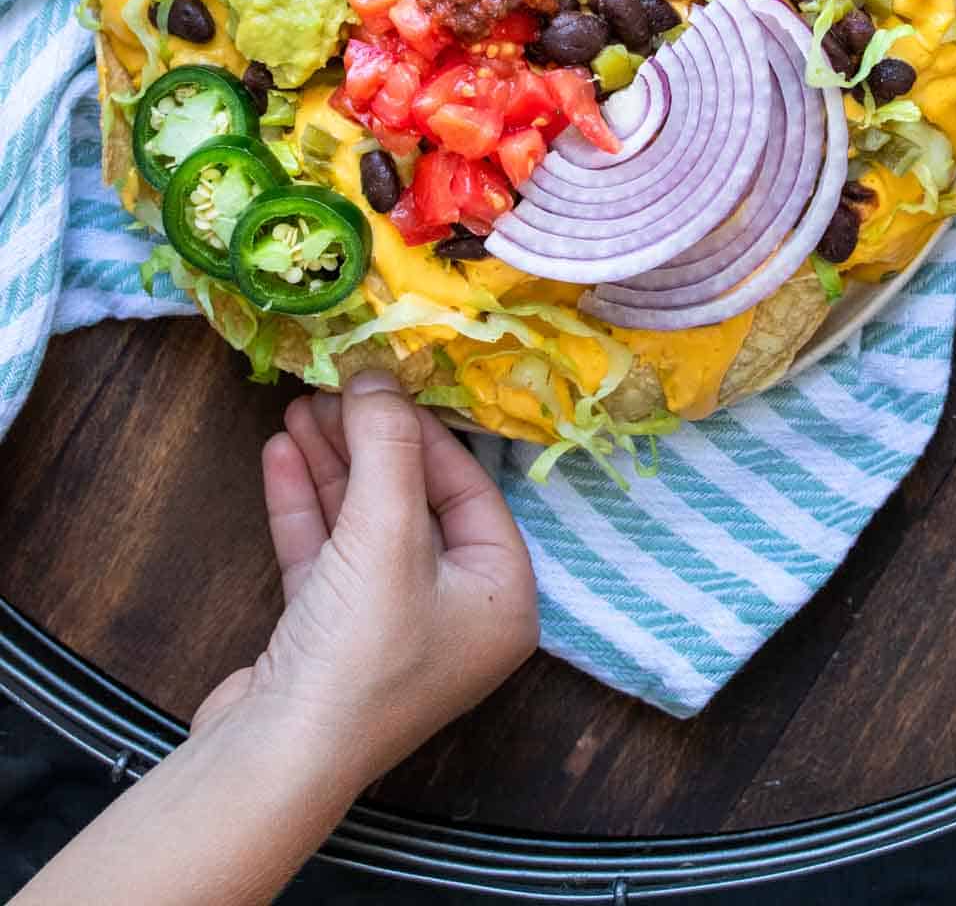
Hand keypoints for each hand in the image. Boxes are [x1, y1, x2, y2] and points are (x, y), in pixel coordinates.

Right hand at [193, 372, 537, 792]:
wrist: (274, 761)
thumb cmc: (359, 652)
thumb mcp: (387, 532)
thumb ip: (388, 447)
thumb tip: (379, 376)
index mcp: (499, 597)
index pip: (471, 489)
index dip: (425, 432)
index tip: (385, 382)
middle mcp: (454, 613)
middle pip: (414, 501)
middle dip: (370, 443)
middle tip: (333, 388)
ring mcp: (390, 627)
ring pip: (365, 523)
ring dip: (333, 464)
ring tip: (299, 407)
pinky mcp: (332, 636)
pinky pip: (327, 553)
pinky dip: (306, 505)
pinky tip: (281, 456)